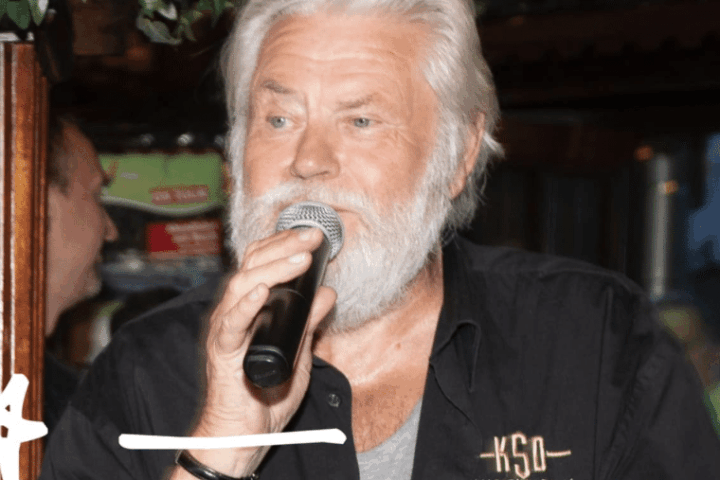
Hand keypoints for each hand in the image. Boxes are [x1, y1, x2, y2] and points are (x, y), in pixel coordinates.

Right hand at [176, 228, 335, 477]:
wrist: (244, 433)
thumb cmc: (265, 394)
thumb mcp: (299, 352)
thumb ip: (309, 323)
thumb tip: (328, 293)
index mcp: (251, 308)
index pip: (262, 263)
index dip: (285, 244)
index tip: (313, 236)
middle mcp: (235, 312)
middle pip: (253, 265)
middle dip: (283, 246)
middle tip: (312, 237)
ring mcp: (227, 330)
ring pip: (242, 285)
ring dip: (273, 268)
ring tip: (300, 258)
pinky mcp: (223, 352)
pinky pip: (231, 324)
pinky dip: (245, 305)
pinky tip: (263, 290)